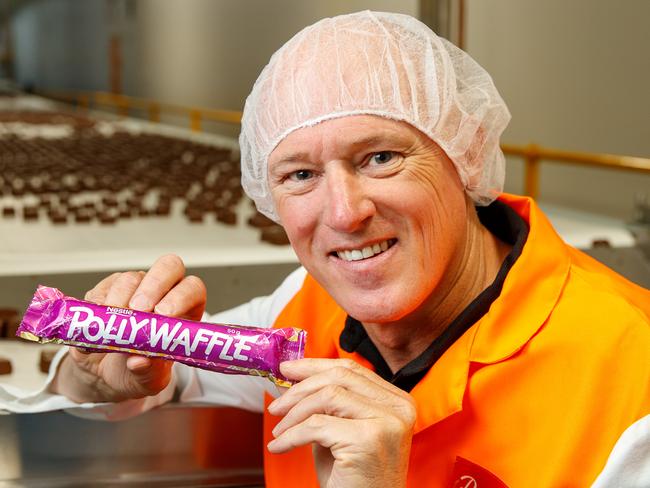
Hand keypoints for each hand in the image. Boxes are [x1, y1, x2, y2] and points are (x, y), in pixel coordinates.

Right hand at [51, 254, 206, 402]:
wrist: (105, 375)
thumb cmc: (139, 372)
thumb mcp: (149, 380)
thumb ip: (149, 372)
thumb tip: (139, 362)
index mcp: (185, 311)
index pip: (192, 289)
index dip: (181, 296)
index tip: (164, 315)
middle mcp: (163, 293)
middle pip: (168, 267)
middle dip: (154, 285)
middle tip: (139, 310)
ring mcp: (136, 288)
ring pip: (132, 278)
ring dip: (121, 300)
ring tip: (113, 327)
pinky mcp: (108, 290)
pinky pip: (103, 288)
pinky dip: (98, 306)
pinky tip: (97, 327)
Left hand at [266, 358, 415, 487]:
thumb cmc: (353, 479)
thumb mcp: (339, 432)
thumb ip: (324, 404)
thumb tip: (291, 378)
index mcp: (396, 401)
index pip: (352, 369)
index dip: (315, 366)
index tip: (287, 368)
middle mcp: (398, 408)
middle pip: (340, 377)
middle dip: (300, 387)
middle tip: (277, 403)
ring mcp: (386, 422)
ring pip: (328, 396)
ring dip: (294, 412)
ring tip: (279, 430)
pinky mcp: (368, 439)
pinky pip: (317, 425)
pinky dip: (291, 435)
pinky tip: (281, 446)